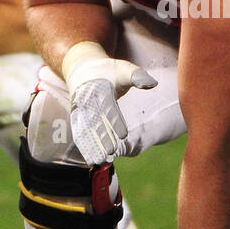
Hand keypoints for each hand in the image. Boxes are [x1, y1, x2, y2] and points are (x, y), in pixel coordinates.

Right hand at [61, 42, 155, 164]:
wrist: (83, 67)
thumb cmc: (109, 70)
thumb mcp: (124, 68)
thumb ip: (137, 76)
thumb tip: (153, 83)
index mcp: (100, 88)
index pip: (108, 107)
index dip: (115, 121)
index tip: (123, 135)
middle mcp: (87, 100)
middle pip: (95, 121)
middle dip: (102, 137)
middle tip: (111, 153)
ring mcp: (79, 109)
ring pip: (85, 130)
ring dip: (91, 146)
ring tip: (100, 161)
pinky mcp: (76, 117)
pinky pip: (79, 133)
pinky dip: (85, 147)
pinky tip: (91, 160)